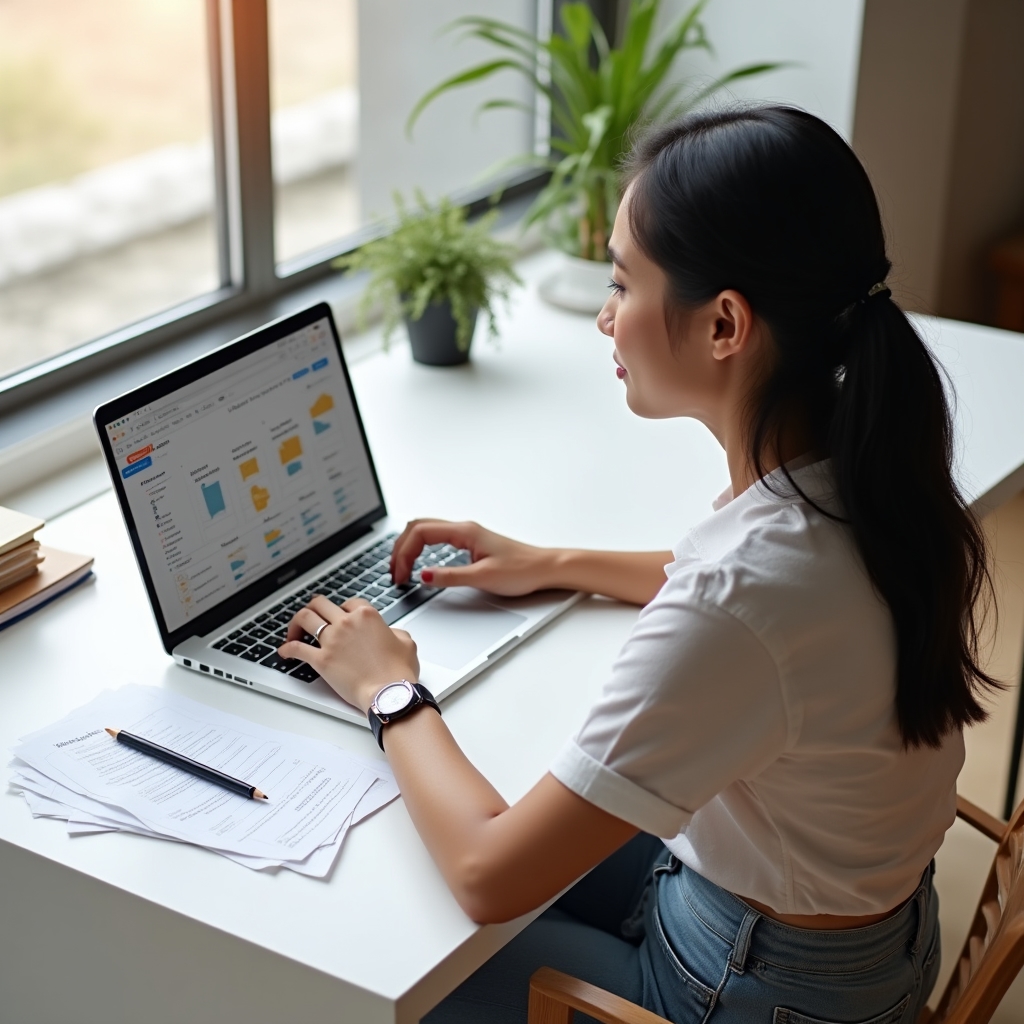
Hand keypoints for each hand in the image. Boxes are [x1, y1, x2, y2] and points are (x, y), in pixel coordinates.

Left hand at [278, 596, 418, 712]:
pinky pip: (297, 649)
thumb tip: (390, 633)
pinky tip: (284, 651)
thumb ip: (396, 632)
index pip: (349, 602)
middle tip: (312, 616)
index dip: (344, 608)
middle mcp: (347, 623)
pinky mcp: (322, 660)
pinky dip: (287, 649)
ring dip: (297, 622)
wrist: (390, 693)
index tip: (340, 616)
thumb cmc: (398, 672)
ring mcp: (332, 640)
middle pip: (321, 604)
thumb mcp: (407, 643)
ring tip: (294, 630)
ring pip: (305, 618)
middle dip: (314, 608)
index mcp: (367, 616)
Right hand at [390, 519, 551, 595]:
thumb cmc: (522, 570)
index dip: (404, 553)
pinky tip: (420, 564)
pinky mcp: (471, 543)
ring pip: (426, 531)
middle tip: (394, 572)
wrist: (545, 568)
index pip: (420, 533)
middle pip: (418, 527)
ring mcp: (467, 534)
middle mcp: (464, 528)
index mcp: (464, 531)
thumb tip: (424, 576)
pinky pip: (437, 538)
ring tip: (401, 569)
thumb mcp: (483, 578)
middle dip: (400, 548)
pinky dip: (421, 548)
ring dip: (409, 547)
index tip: (400, 575)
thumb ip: (451, 577)